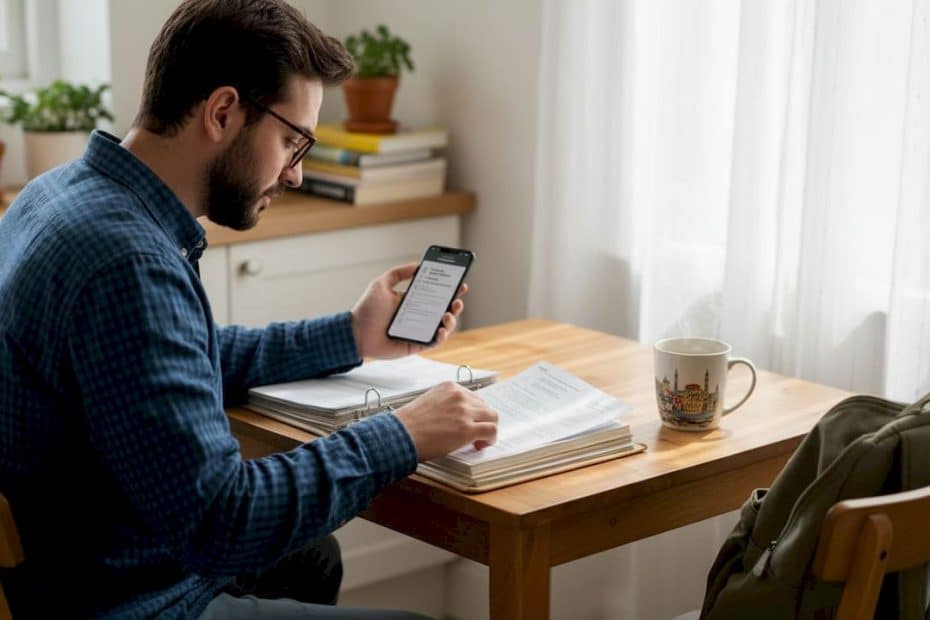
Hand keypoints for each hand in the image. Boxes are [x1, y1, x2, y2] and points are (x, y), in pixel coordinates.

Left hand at [351, 263, 467, 358]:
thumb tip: (418, 265)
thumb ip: (398, 273)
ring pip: (443, 327)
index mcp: (412, 301)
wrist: (355, 333)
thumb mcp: (381, 284)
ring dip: (451, 320)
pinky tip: (441, 330)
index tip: (460, 284)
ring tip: (448, 314)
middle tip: (457, 299)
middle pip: (443, 310)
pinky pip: (433, 342)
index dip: (450, 290)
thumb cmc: (366, 310)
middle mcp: (418, 316)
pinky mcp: (416, 345)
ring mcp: (418, 331)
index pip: (436, 295)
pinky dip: (441, 337)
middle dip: (455, 305)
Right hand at [393, 382, 497, 460]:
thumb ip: (446, 405)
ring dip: (488, 429)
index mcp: (450, 387)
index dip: (474, 412)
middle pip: (485, 406)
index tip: (470, 421)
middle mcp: (459, 396)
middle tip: (475, 433)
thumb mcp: (429, 402)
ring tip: (478, 440)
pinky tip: (480, 445)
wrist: (400, 435)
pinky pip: (491, 431)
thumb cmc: (408, 424)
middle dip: (482, 420)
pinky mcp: (467, 429)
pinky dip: (490, 439)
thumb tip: (457, 418)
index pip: (474, 397)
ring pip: (492, 417)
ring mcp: (464, 412)